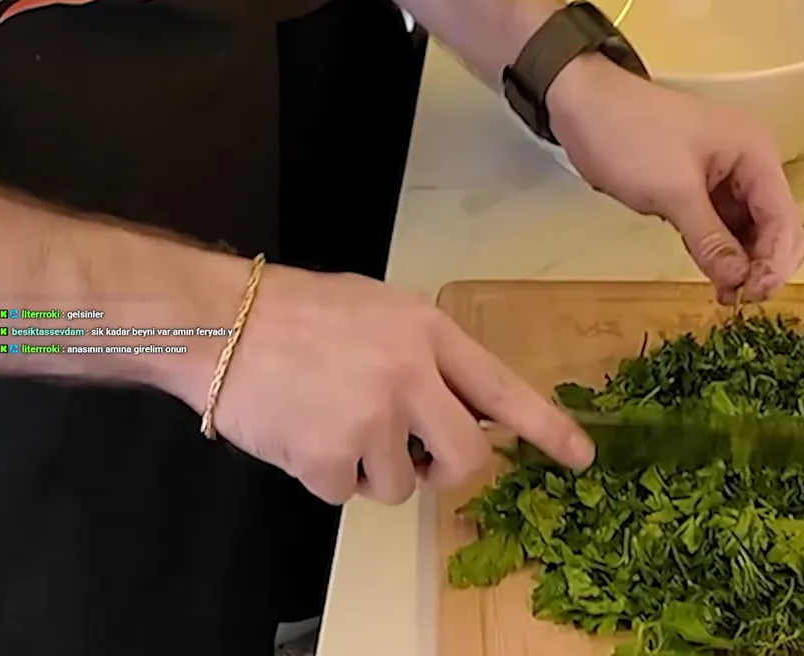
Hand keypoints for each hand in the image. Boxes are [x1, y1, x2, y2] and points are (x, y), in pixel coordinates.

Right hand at [196, 263, 594, 504]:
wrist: (223, 322)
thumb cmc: (300, 313)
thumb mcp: (382, 311)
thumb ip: (427, 355)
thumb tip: (462, 405)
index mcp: (428, 333)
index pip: (502, 388)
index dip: (546, 427)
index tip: (580, 455)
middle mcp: (411, 376)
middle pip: (466, 458)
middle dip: (444, 470)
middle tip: (416, 459)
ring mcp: (372, 418)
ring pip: (399, 485)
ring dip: (370, 470)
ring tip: (332, 423)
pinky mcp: (328, 456)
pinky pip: (345, 493)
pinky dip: (324, 475)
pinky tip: (302, 433)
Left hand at [547, 55, 803, 303]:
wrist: (584, 105)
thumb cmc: (630, 137)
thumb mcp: (672, 191)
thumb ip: (710, 238)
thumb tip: (739, 282)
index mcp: (756, 154)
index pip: (784, 218)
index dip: (774, 262)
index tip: (750, 296)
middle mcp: (753, 165)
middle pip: (780, 227)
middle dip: (766, 265)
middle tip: (738, 299)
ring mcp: (730, 179)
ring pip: (755, 232)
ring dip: (746, 265)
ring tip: (726, 296)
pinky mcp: (704, 191)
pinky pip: (729, 229)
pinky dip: (726, 254)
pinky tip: (717, 280)